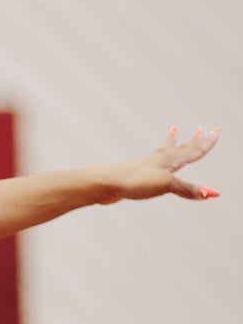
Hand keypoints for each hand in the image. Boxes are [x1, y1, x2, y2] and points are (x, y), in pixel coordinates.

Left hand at [101, 126, 221, 202]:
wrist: (106, 183)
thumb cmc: (135, 181)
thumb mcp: (167, 185)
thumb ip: (188, 189)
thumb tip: (211, 194)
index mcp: (170, 160)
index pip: (194, 150)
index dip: (207, 143)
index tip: (216, 131)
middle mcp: (160, 159)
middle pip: (181, 147)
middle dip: (194, 140)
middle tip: (201, 129)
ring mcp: (147, 165)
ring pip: (165, 151)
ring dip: (173, 142)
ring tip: (173, 131)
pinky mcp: (136, 174)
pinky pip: (153, 163)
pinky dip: (157, 157)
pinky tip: (150, 162)